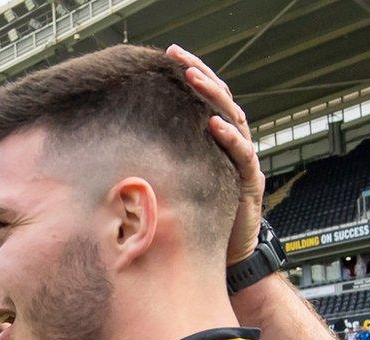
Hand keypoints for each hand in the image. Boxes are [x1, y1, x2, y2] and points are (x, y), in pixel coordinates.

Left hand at [167, 44, 263, 264]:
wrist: (226, 255)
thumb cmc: (197, 219)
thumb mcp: (176, 181)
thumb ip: (162, 159)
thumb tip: (119, 143)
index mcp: (216, 141)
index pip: (206, 98)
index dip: (191, 74)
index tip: (168, 54)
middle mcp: (232, 145)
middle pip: (221, 100)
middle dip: (200, 75)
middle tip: (178, 57)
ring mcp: (244, 162)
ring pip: (234, 119)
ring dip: (213, 97)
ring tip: (194, 78)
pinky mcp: (250, 183)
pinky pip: (243, 155)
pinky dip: (230, 138)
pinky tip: (214, 124)